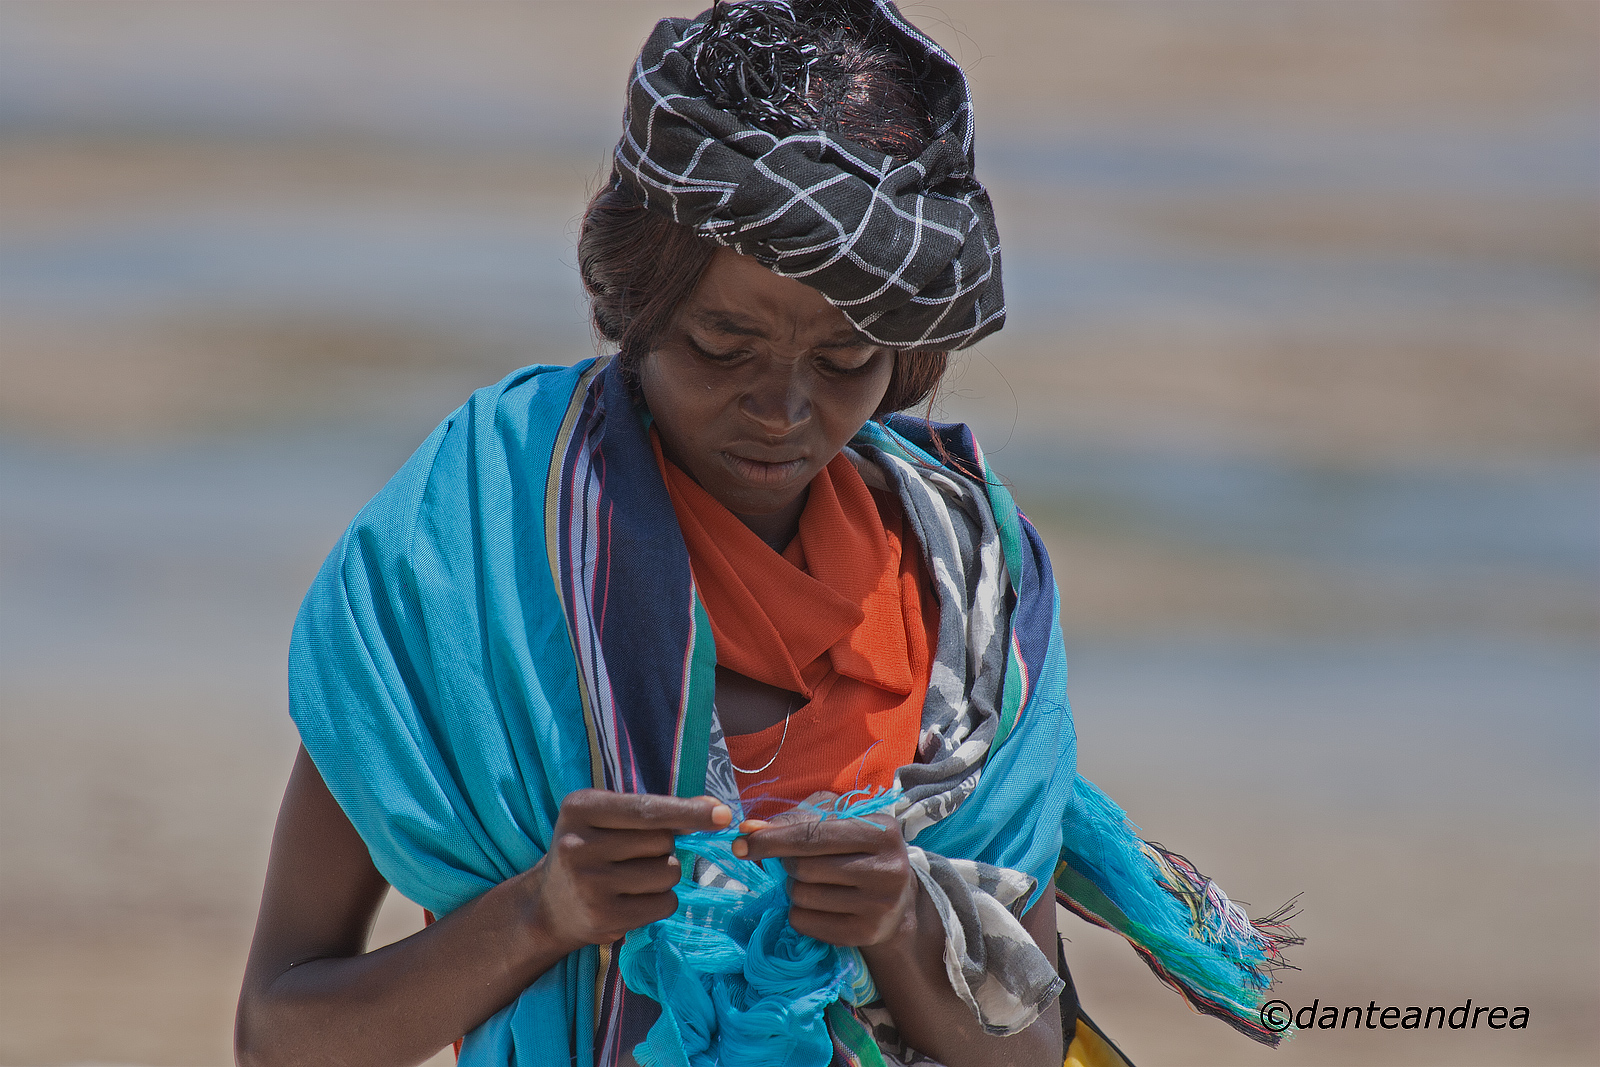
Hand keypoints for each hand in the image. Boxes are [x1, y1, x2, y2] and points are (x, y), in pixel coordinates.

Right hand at [529, 789, 731, 952]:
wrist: (548, 907)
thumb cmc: (591, 851)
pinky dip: (661, 901)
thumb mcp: (609, 820)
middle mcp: (578, 844)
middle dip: (665, 847)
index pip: (647, 809)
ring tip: (632, 878)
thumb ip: (659, 811)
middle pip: (662, 841)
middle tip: (636, 855)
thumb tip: (716, 811)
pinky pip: (664, 904)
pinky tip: (633, 900)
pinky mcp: (603, 918)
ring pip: (668, 873)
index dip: (688, 812)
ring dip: (665, 875)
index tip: (724, 815)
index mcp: (580, 808)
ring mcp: (589, 884)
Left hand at [737, 790, 916, 947]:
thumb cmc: (857, 850)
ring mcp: (878, 906)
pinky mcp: (865, 934)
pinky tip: (817, 904)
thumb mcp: (838, 822)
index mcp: (882, 832)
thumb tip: (749, 829)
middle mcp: (886, 869)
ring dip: (793, 888)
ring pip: (802, 896)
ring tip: (813, 882)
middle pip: (804, 867)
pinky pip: (805, 922)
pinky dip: (799, 912)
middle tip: (795, 863)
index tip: (742, 841)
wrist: (896, 899)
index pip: (813, 835)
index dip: (772, 838)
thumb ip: (796, 820)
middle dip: (787, 864)